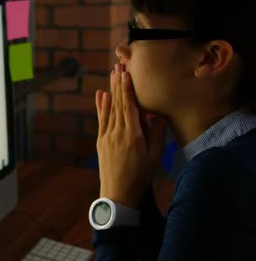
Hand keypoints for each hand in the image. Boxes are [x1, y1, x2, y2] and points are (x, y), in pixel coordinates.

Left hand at [95, 64, 168, 207]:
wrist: (118, 194)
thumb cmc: (140, 177)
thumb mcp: (155, 157)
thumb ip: (157, 134)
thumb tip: (160, 114)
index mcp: (133, 136)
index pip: (129, 107)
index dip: (127, 89)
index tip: (126, 74)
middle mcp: (117, 134)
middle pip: (118, 104)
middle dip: (118, 84)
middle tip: (118, 66)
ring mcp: (107, 137)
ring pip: (109, 110)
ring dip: (110, 91)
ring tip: (111, 75)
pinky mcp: (101, 142)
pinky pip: (101, 120)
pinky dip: (101, 106)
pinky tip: (101, 95)